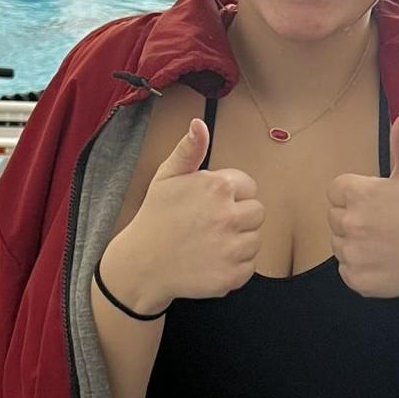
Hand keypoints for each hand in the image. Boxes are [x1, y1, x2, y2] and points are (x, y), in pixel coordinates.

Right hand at [103, 119, 263, 314]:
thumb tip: (199, 123)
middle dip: (238, 217)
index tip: (212, 204)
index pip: (249, 187)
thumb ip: (189, 149)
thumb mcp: (167, 177)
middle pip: (257, 212)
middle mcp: (229, 215)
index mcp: (217, 187)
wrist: (141, 265)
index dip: (231, 195)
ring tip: (210, 242)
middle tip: (210, 224)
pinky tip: (211, 260)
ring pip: (255, 239)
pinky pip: (249, 265)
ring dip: (238, 241)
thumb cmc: (155, 218)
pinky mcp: (233, 274)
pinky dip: (234, 265)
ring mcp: (232, 247)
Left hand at [327, 114, 398, 300]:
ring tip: (385, 243)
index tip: (376, 204)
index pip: (335, 191)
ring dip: (355, 244)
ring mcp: (352, 253)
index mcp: (358, 193)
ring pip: (338, 244)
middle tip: (384, 224)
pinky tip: (384, 262)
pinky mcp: (355, 278)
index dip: (354, 196)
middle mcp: (349, 222)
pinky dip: (361, 268)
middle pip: (334, 218)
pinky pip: (346, 269)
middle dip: (353, 219)